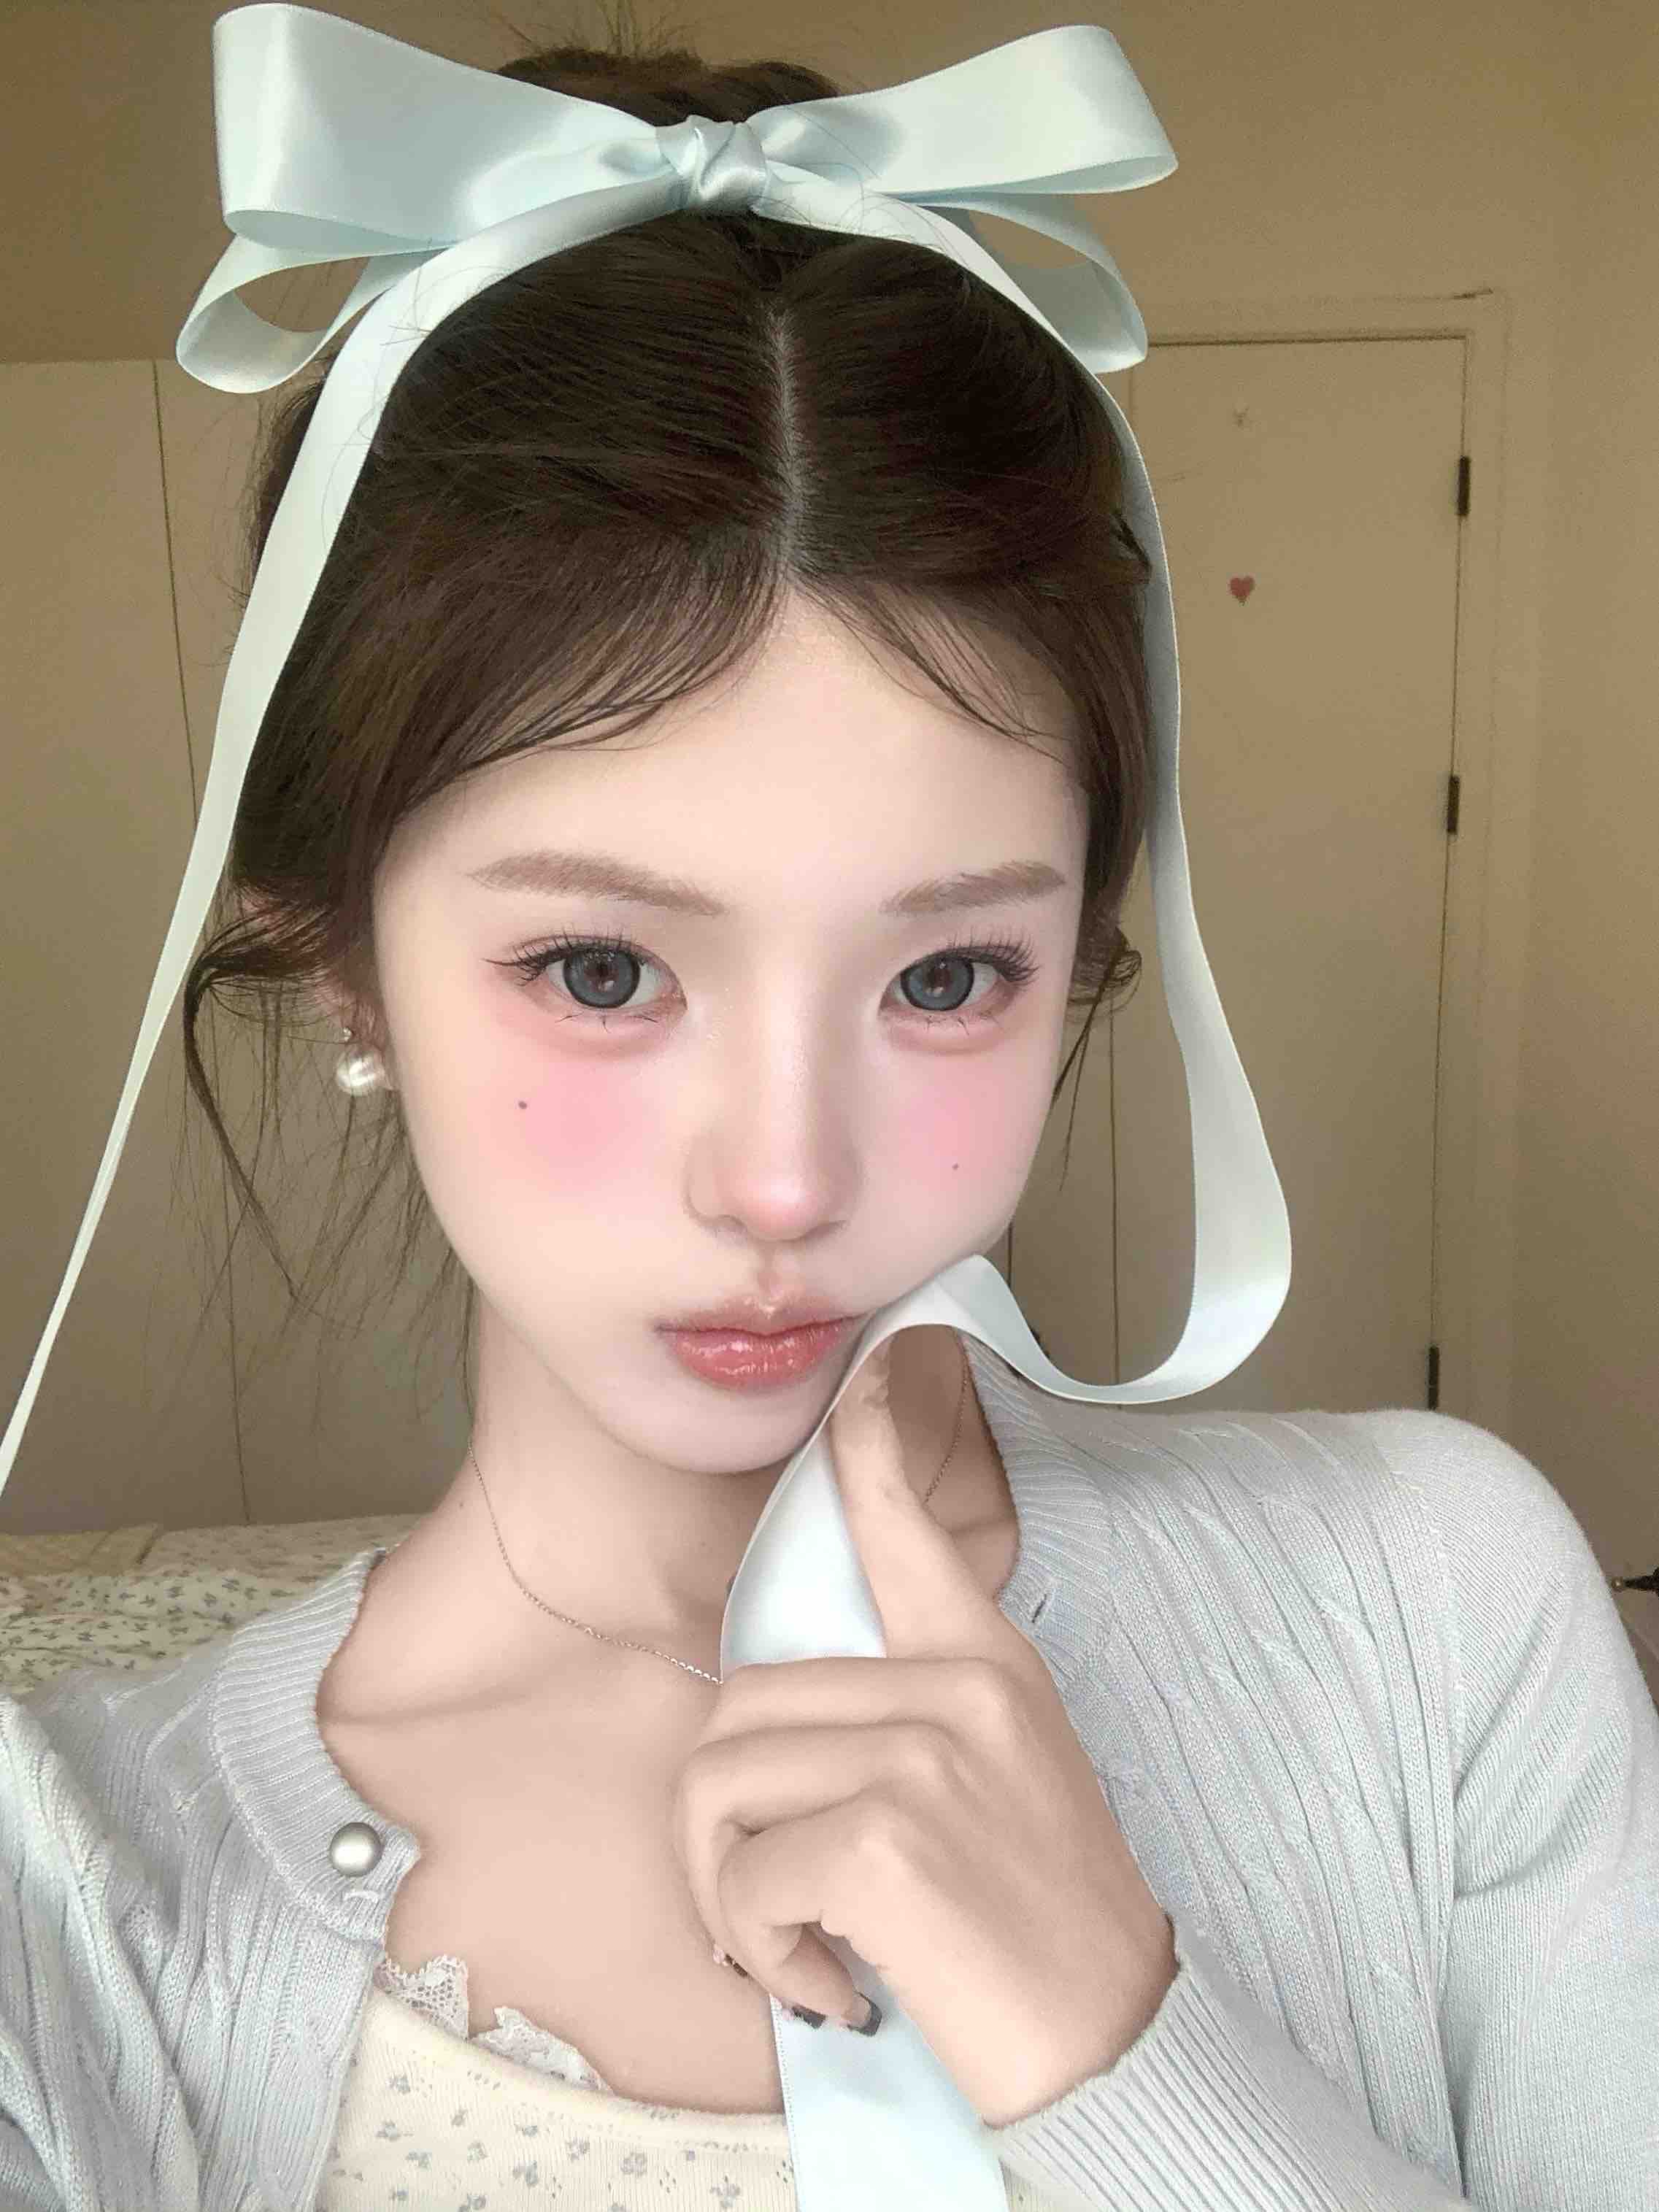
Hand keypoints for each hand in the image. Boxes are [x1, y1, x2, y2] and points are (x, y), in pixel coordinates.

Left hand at [671, 1334, 1177, 2128]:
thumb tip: (793, 1717)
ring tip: (808, 1948)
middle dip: (718, 1829)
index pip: (907, 1529)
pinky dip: (764, 1953)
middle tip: (775, 1911)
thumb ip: (913, 1719)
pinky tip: (840, 1985)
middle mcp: (956, 1688)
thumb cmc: (1042, 1923)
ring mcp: (923, 1754)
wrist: (1117, 2043)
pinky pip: (744, 1877)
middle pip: (737, 1706)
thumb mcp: (1000, 1778)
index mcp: (984, 1665)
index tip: (855, 1373)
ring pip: (718, 1787)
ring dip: (732, 1898)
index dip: (867, 1446)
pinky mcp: (888, 1836)